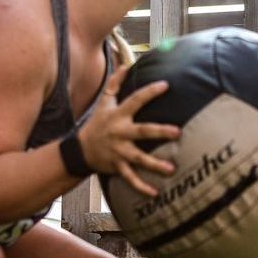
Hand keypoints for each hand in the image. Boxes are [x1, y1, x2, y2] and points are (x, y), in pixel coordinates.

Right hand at [76, 65, 181, 195]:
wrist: (79, 150)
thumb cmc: (96, 124)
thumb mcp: (103, 103)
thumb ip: (114, 83)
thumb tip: (125, 64)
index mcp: (119, 115)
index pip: (136, 100)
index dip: (150, 92)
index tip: (166, 85)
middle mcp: (120, 133)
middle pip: (142, 131)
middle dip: (160, 132)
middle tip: (178, 132)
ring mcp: (119, 152)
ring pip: (139, 159)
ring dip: (155, 165)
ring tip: (171, 170)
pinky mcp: (117, 167)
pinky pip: (130, 179)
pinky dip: (141, 187)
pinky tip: (155, 193)